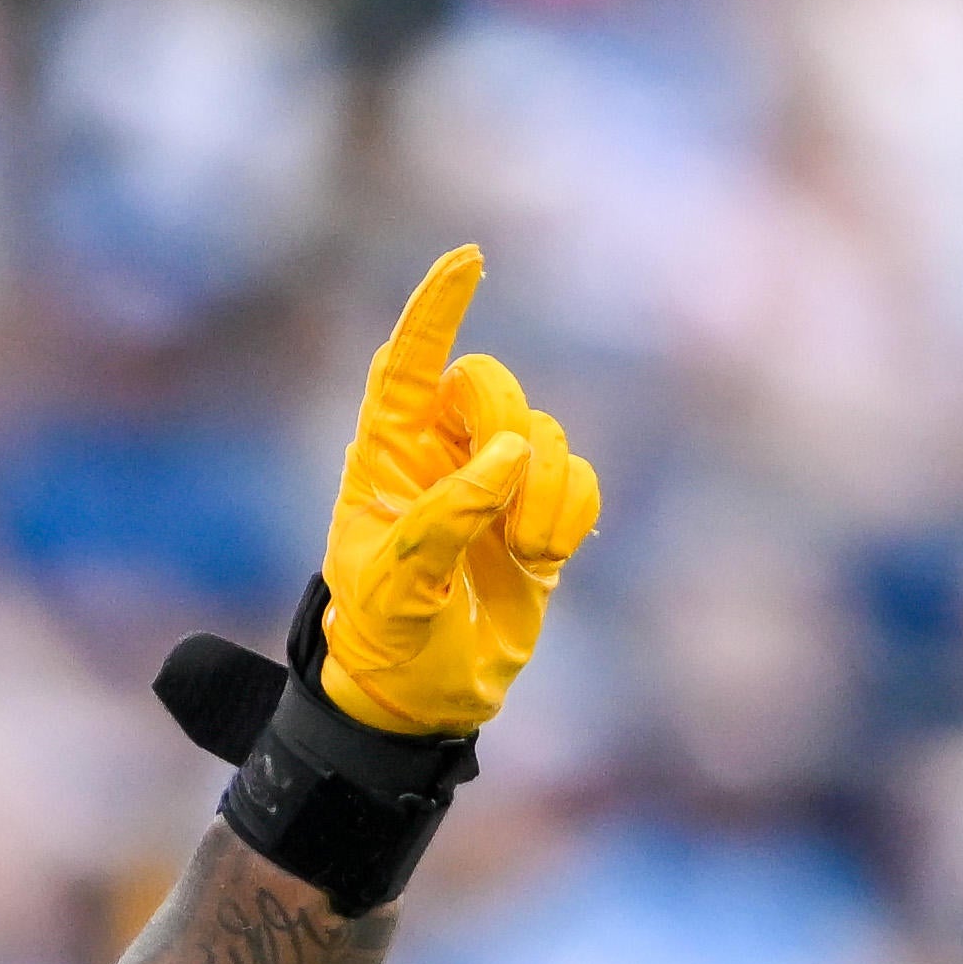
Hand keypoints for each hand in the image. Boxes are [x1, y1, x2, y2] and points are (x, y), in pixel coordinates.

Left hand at [314, 246, 598, 738]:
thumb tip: (506, 454)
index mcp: (385, 460)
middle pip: (486, 384)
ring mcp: (494, 485)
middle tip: (502, 493)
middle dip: (503, 422)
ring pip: (542, 433)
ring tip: (516, 555)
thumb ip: (444, 519)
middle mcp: (440, 458)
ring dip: (540, 493)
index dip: (435, 311)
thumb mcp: (394, 588)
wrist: (421, 703)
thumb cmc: (383, 642)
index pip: (406, 366)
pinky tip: (540, 557)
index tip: (468, 260)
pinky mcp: (540, 516)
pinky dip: (569, 514)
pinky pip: (579, 478)